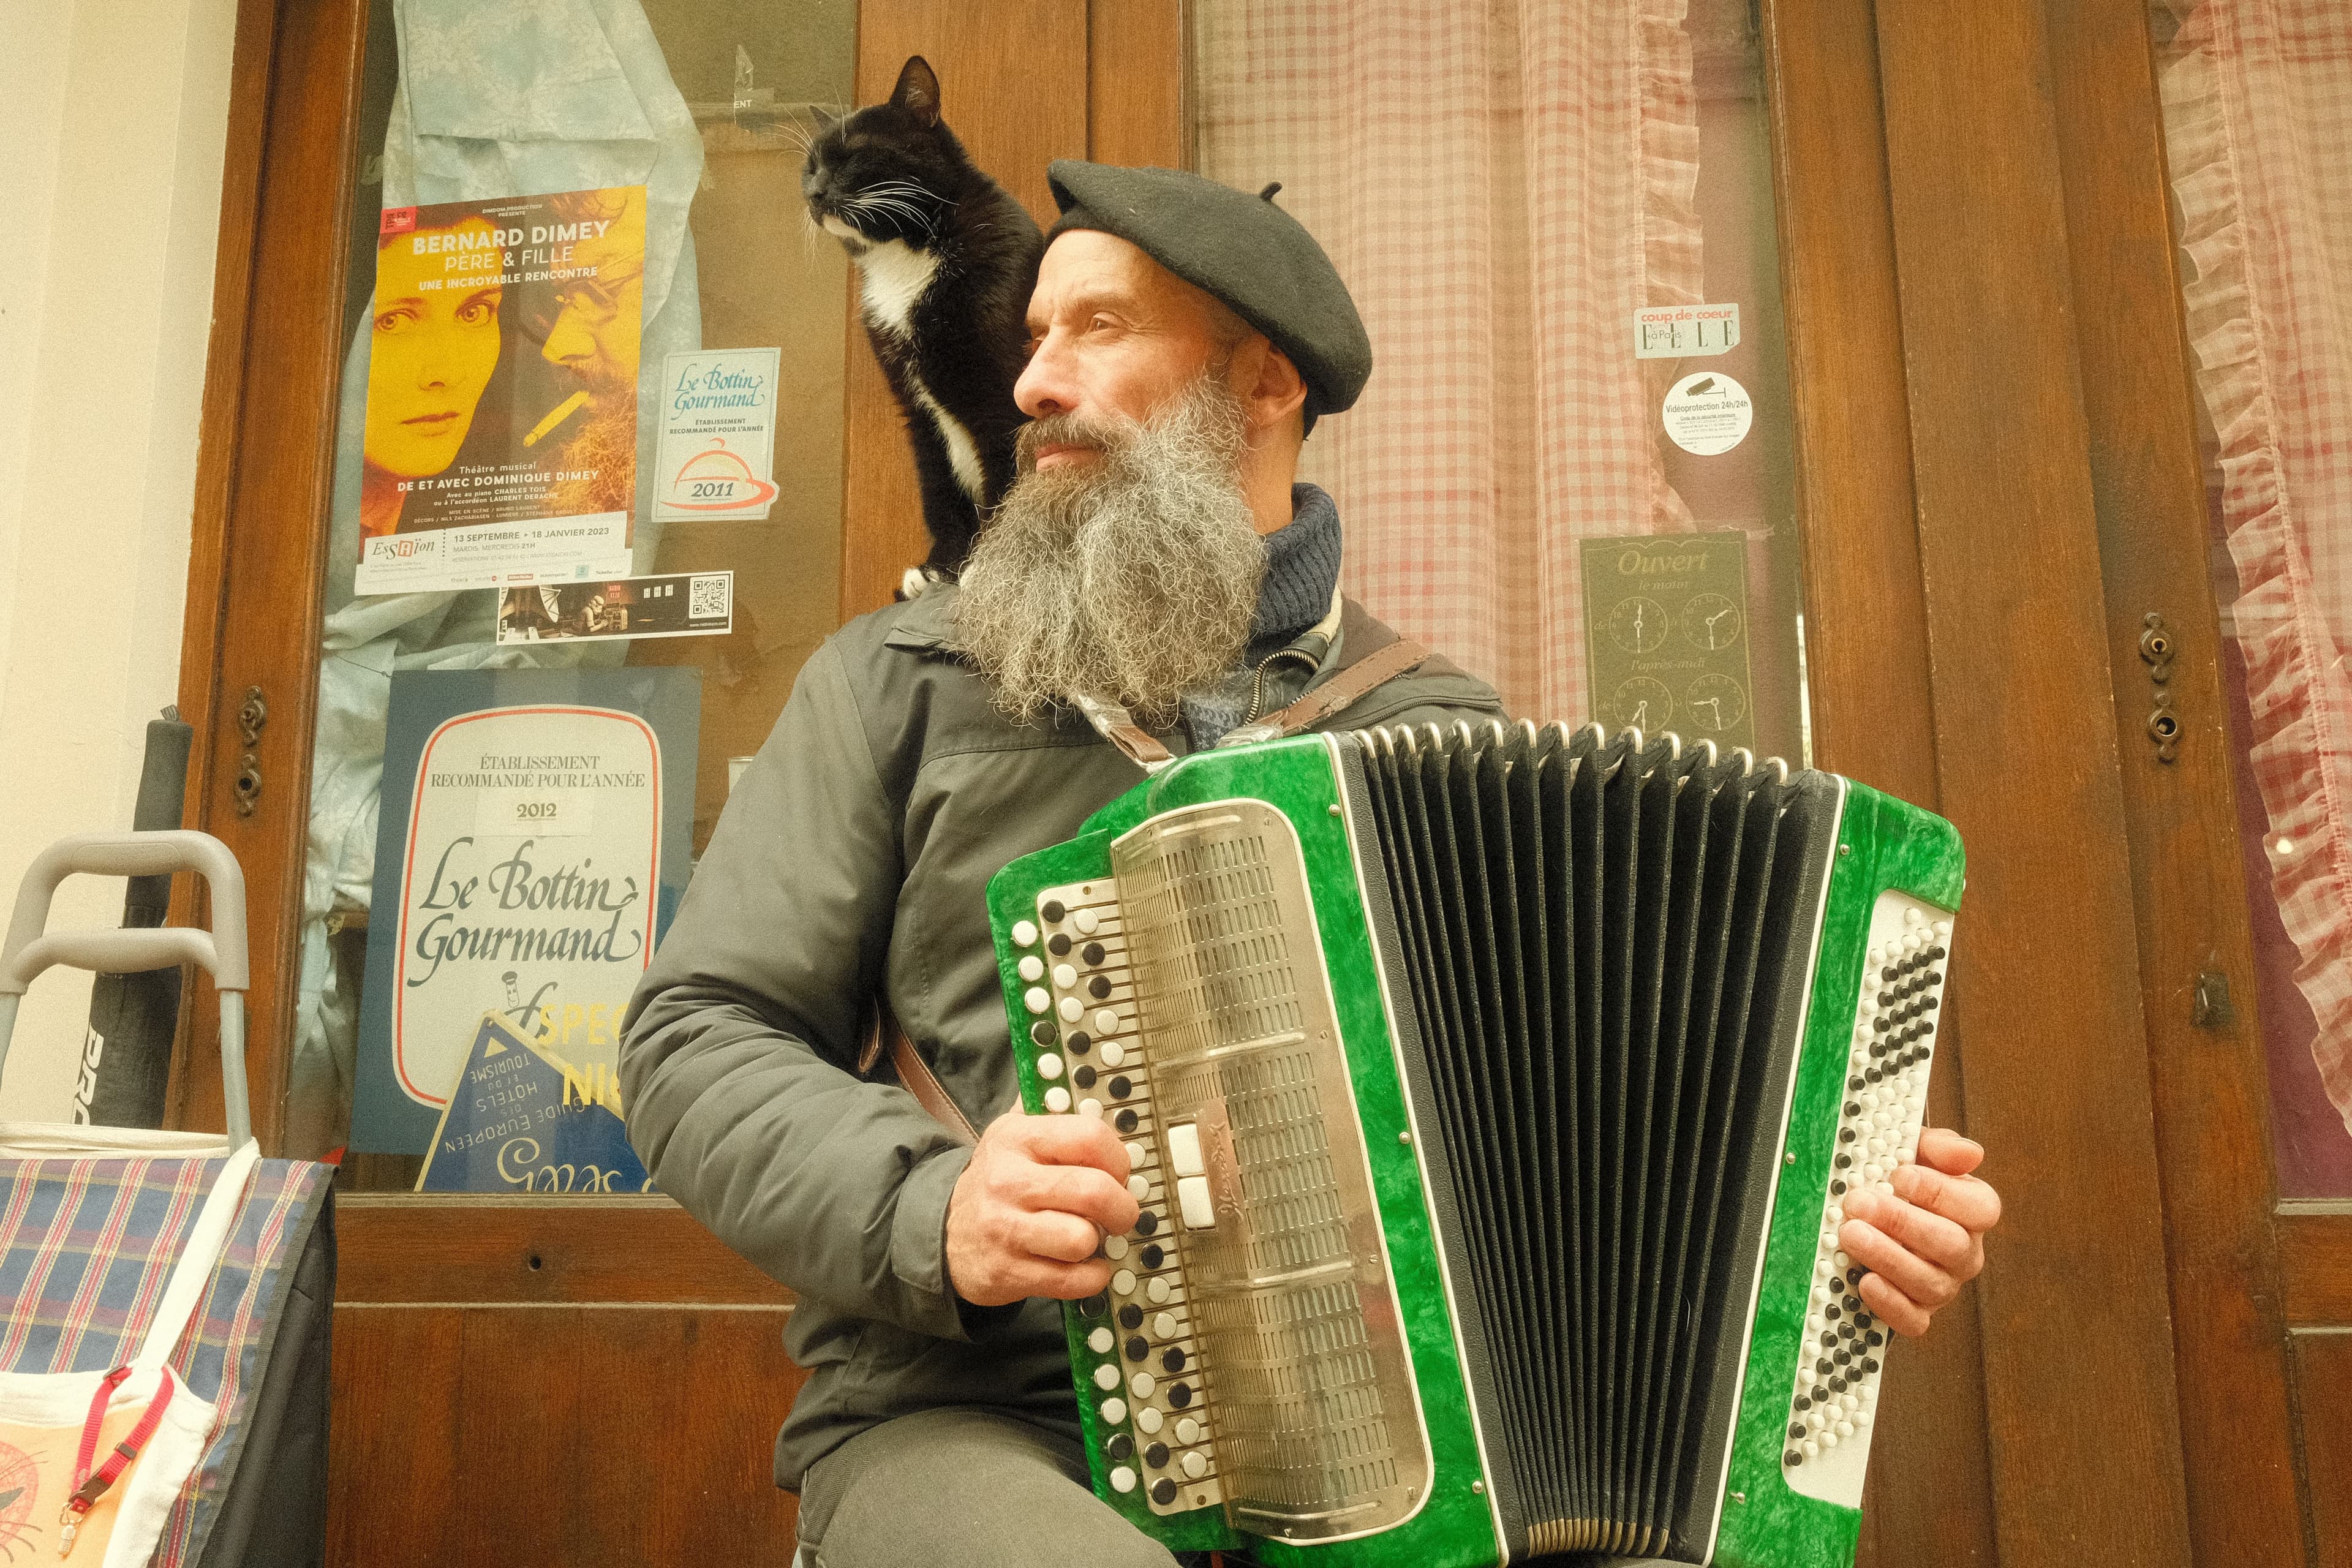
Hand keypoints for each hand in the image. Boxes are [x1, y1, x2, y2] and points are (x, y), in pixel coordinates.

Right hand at [947, 1111, 1138, 1306]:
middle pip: (1094, 1192)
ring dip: (1098, 1243)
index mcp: (1017, 1138)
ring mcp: (1006, 1230)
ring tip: (1089, 1236)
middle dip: (1122, 1207)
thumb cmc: (995, 1181)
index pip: (1089, 1137)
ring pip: (1083, 1239)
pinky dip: (1091, 1276)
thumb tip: (1092, 1090)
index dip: (1119, 1157)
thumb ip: (1048, 1107)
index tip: (1119, 1171)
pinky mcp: (1008, 1273)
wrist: (941, 1231)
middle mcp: (1008, 1181)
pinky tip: (1082, 1264)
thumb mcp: (1011, 1133)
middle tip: (1119, 1212)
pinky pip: (1075, 1280)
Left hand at [1835, 1126, 1999, 1338]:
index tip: (1899, 1175)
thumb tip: (1967, 1153)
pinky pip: (1913, 1320)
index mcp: (1972, 1211)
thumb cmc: (1898, 1181)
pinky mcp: (1918, 1311)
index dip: (1940, 1192)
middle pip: (1949, 1244)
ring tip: (1850, 1234)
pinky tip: (1864, 1282)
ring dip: (1887, 1258)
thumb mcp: (1915, 1153)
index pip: (1979, 1208)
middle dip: (1902, 1222)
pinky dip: (1889, 1304)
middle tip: (1859, 1202)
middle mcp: (1964, 1252)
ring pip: (1929, 1282)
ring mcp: (1943, 1285)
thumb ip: (1938, 1147)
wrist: (1871, 1214)